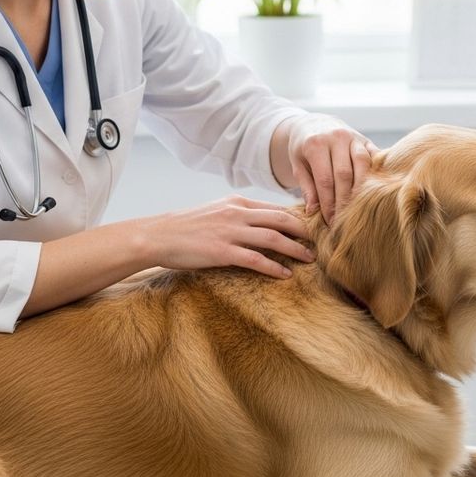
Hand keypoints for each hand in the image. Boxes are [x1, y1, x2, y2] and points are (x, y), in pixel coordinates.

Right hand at [142, 196, 314, 277]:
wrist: (157, 235)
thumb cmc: (186, 226)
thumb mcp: (215, 211)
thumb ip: (238, 214)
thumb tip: (259, 221)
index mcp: (236, 202)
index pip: (274, 208)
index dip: (296, 218)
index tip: (310, 228)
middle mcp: (237, 214)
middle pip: (281, 219)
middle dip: (303, 231)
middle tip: (318, 242)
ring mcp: (231, 232)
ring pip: (273, 238)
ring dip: (295, 249)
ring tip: (310, 258)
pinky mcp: (223, 252)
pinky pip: (257, 260)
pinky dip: (275, 267)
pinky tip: (286, 274)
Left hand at [285, 115, 378, 224]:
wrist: (315, 124)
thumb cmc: (304, 149)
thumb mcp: (298, 165)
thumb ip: (306, 187)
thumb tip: (313, 212)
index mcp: (316, 144)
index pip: (325, 180)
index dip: (328, 203)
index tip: (330, 222)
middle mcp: (337, 137)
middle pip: (344, 175)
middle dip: (344, 201)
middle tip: (343, 221)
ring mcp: (354, 137)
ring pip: (363, 165)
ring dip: (361, 189)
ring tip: (357, 209)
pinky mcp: (367, 140)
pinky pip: (375, 158)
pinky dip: (375, 174)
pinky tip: (373, 192)